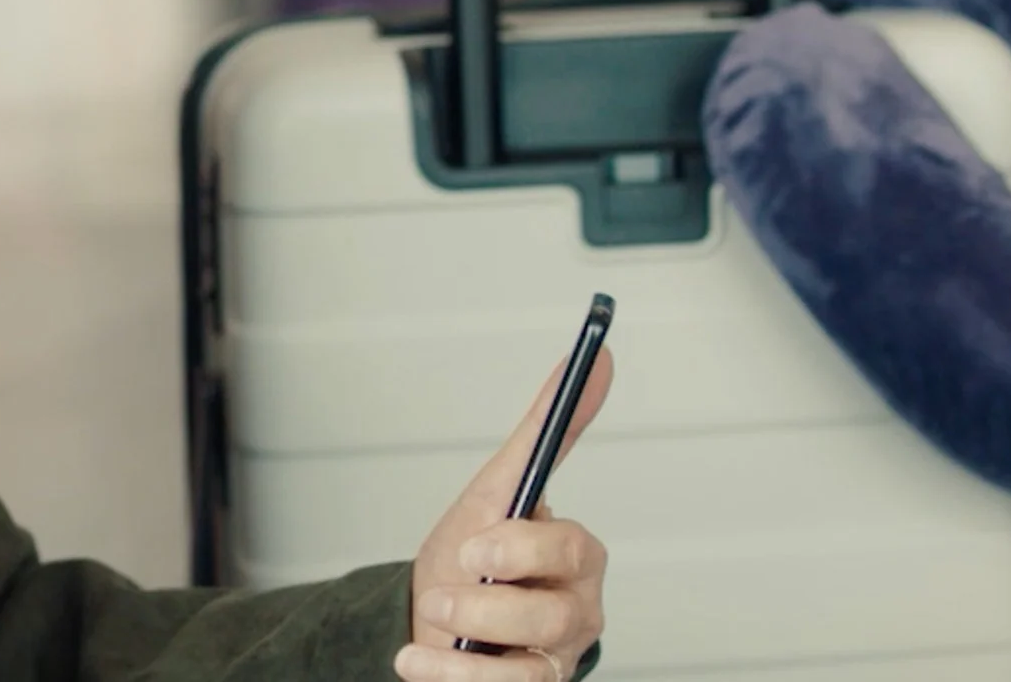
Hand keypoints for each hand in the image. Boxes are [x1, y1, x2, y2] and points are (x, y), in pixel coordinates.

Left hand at [394, 352, 613, 680]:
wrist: (432, 619)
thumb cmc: (475, 555)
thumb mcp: (498, 489)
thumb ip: (546, 432)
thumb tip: (595, 360)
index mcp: (574, 558)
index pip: (571, 547)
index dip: (521, 547)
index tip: (474, 545)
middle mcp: (575, 611)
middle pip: (554, 612)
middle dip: (492, 599)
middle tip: (446, 584)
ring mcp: (552, 659)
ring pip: (530, 664)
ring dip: (468, 641)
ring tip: (430, 621)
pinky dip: (450, 678)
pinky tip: (415, 660)